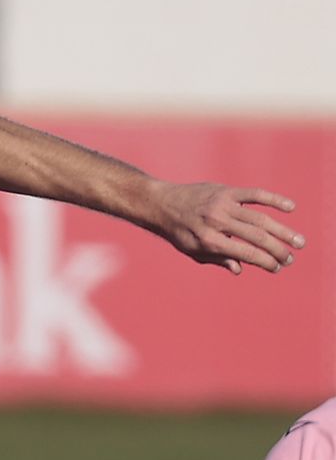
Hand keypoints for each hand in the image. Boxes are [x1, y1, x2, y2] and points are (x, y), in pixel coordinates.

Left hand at [152, 182, 301, 273]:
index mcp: (209, 241)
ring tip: (298, 242)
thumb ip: (217, 259)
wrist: (162, 204)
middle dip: (277, 250)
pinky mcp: (226, 191)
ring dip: (283, 231)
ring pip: (261, 219)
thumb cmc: (179, 232)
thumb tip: (240, 268)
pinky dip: (274, 200)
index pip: (246, 253)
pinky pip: (255, 194)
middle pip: (257, 237)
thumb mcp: (193, 251)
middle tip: (291, 259)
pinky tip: (291, 207)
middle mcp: (217, 222)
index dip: (265, 262)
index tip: (277, 267)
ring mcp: (223, 204)